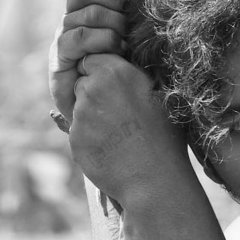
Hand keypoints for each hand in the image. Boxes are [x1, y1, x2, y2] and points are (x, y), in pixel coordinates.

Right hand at [49, 0, 135, 121]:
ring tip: (125, 43)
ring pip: (86, 13)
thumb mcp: (137, 25)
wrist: (123, 110)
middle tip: (126, 18)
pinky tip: (116, 53)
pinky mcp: (59, 61)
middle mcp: (71, 17)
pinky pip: (78, 37)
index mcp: (87, 5)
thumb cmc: (132, 66)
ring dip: (113, 25)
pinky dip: (102, 42)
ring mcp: (63, 38)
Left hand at [69, 53, 190, 208]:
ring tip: (118, 132)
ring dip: (91, 115)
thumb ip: (137, 74)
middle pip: (81, 81)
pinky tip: (111, 147)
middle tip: (117, 111)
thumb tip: (129, 58)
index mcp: (116, 72)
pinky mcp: (74, 138)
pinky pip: (78, 131)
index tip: (114, 85)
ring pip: (78, 107)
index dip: (100, 71)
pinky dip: (89, 137)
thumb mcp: (160, 94)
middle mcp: (93, 89)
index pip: (91, 59)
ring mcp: (81, 115)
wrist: (154, 180)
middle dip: (92, 92)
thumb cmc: (165, 136)